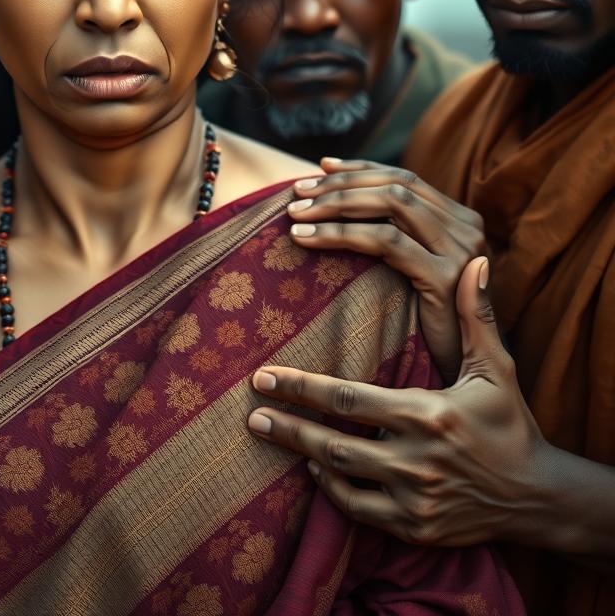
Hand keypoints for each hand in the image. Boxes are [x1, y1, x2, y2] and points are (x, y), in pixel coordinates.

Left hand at [247, 258, 551, 547]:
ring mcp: (415, 499)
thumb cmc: (511, 425)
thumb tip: (476, 262)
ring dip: (303, 454)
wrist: (540, 497)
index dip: (304, 387)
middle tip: (251, 410)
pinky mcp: (416, 530)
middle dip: (288, 425)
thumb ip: (477, 317)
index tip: (266, 376)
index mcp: (429, 415)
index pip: (351, 400)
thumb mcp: (496, 370)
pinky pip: (361, 512)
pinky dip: (333, 491)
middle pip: (335, 442)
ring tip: (269, 432)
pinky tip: (314, 470)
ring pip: (342, 477)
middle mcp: (418, 459)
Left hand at [287, 158, 485, 377]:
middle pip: (396, 185)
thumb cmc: (427, 329)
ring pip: (390, 205)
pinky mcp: (446, 279)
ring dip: (335, 204)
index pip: (405, 178)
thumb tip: (341, 199)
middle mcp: (467, 230)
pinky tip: (307, 240)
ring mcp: (461, 253)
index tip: (320, 167)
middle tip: (296, 190)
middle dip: (341, 184)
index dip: (360, 169)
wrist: (464, 382)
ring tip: (295, 214)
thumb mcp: (413, 274)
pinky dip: (340, 234)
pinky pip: (385, 241)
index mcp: (461, 222)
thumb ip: (395, 237)